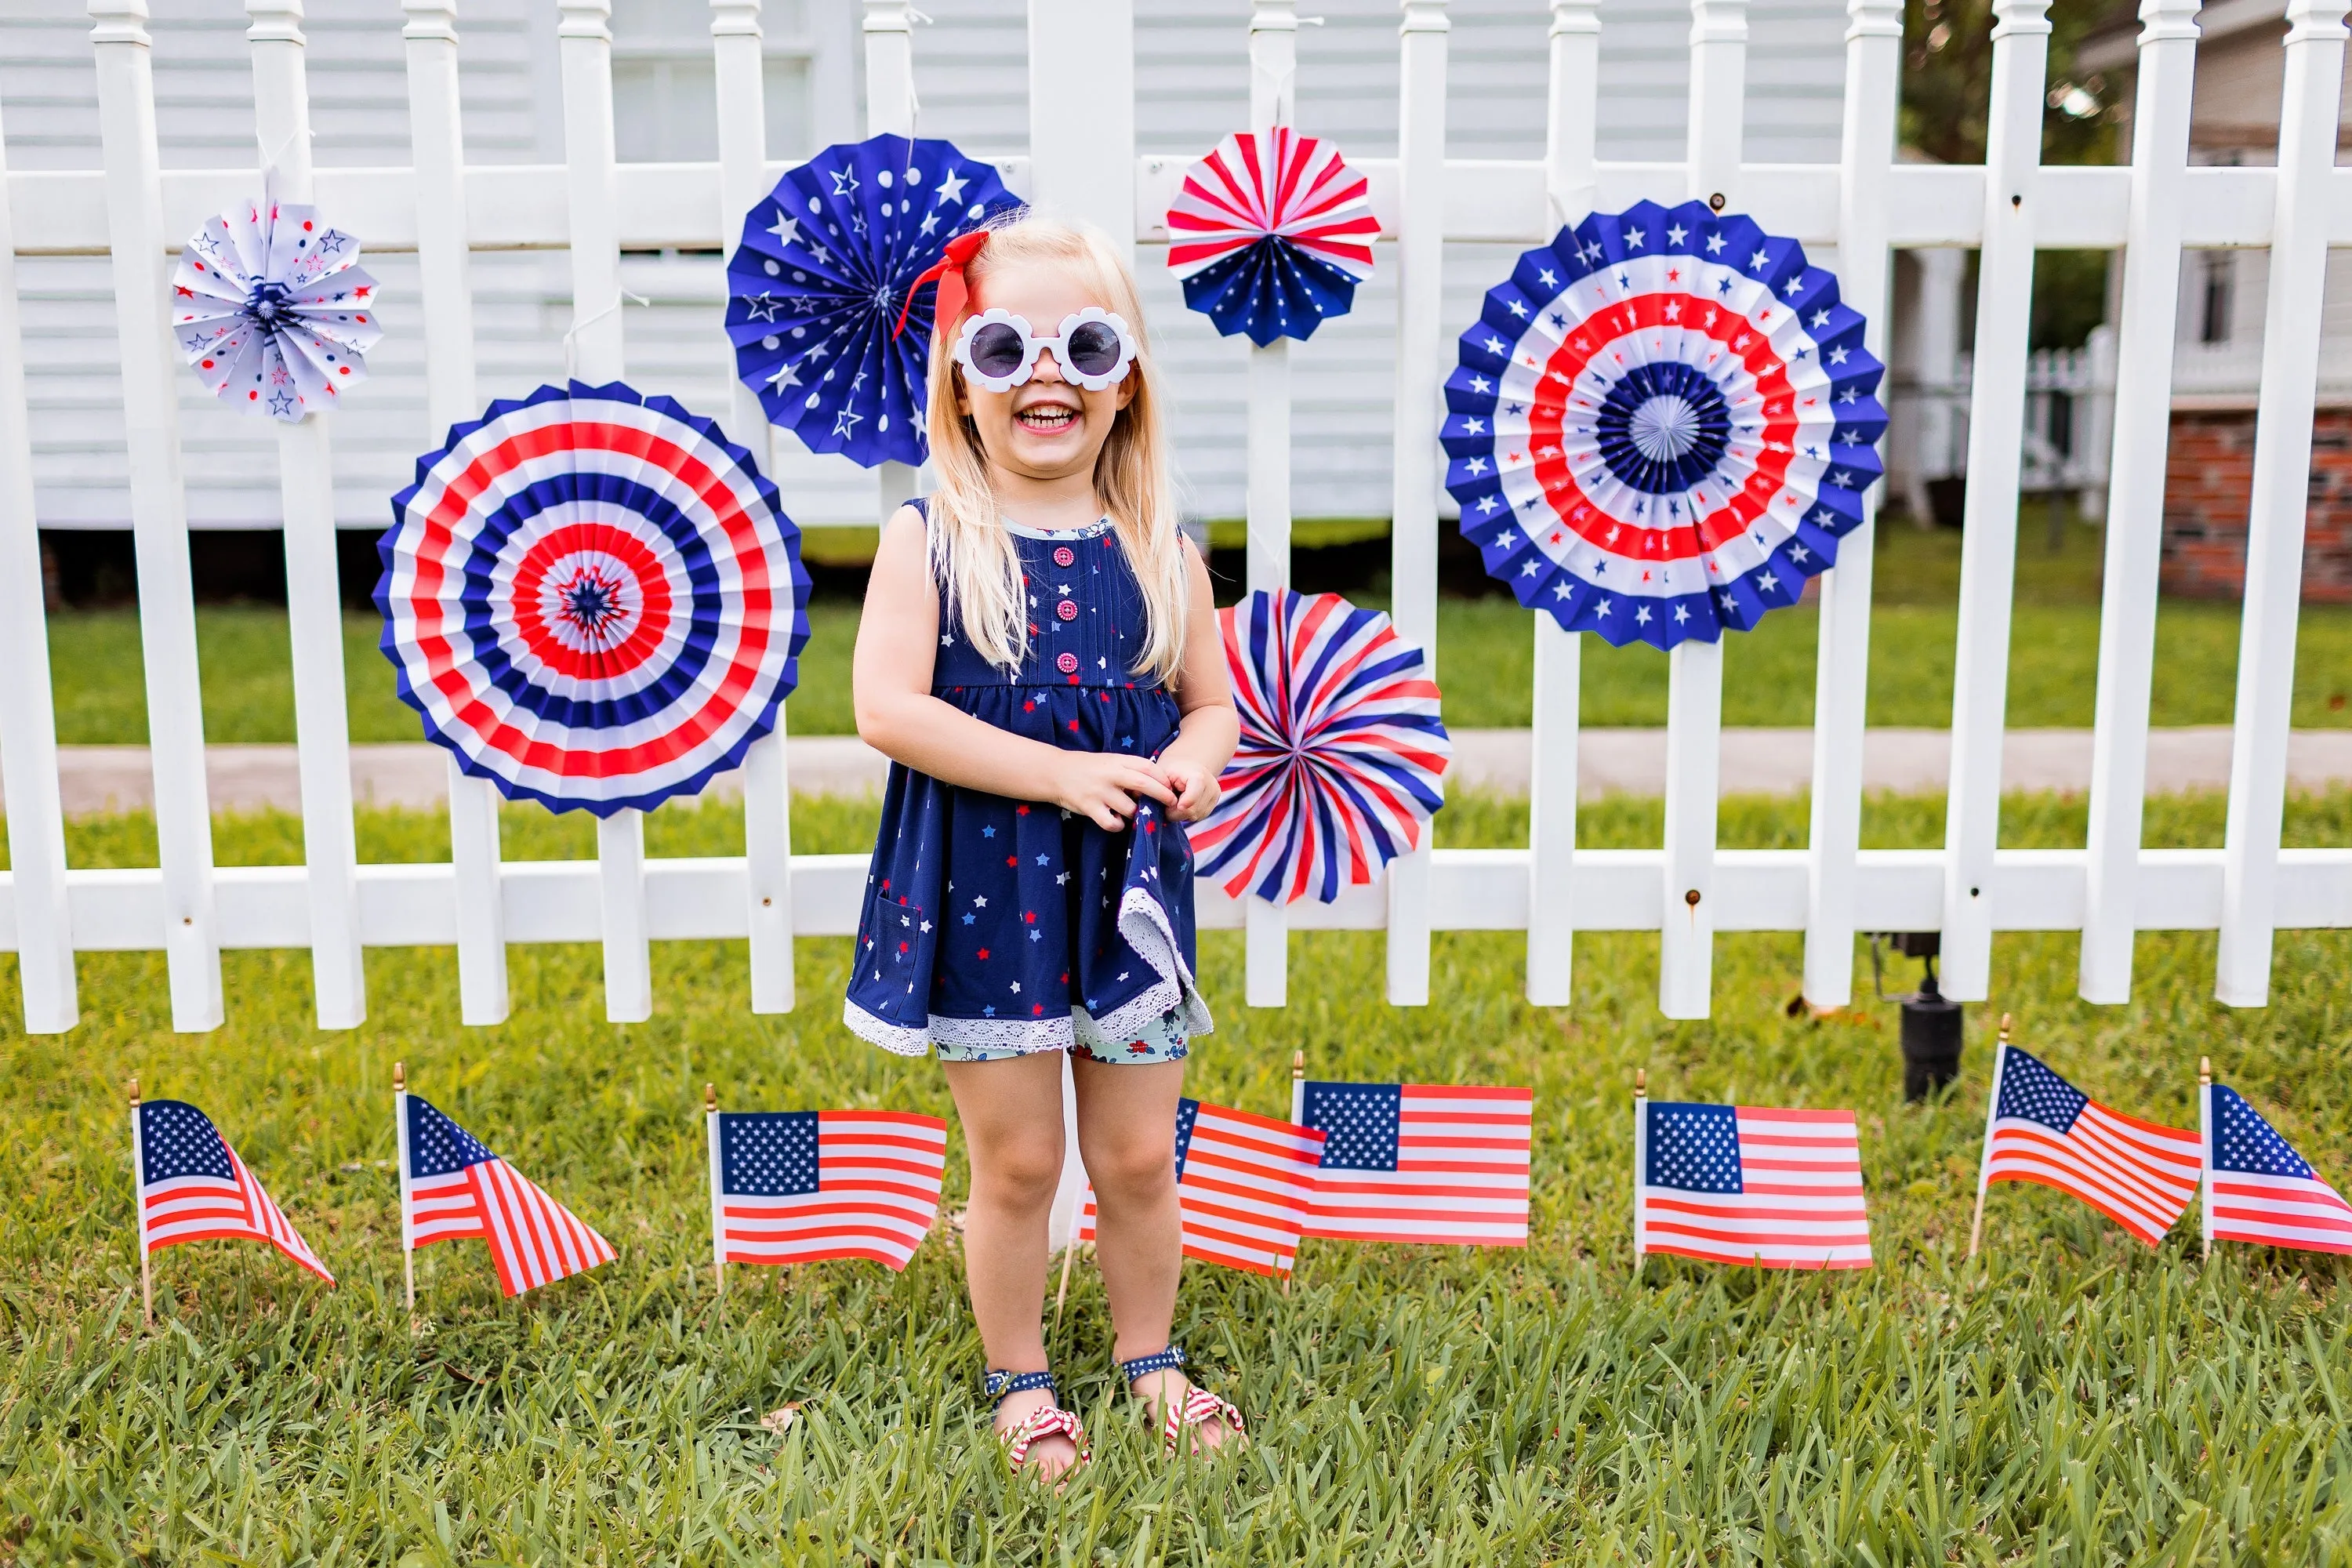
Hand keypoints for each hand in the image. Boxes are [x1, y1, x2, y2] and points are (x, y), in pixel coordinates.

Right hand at [1051, 752, 1176, 830]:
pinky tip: (1117, 821)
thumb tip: (1157, 784)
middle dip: (1162, 795)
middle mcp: (1110, 775)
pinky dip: (1118, 825)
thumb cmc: (1089, 767)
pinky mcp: (1089, 808)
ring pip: (1130, 809)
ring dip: (1136, 814)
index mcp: (1117, 761)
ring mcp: (1099, 792)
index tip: (1170, 788)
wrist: (1056, 772)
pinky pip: (1112, 823)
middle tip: (1171, 803)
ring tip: (1133, 813)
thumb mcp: (1110, 761)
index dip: (1163, 778)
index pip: (1147, 767)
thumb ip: (1130, 769)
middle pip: (1144, 785)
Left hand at [1159, 755, 1221, 822]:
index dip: (1185, 803)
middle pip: (1192, 811)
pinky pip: (1198, 817)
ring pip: (1195, 816)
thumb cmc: (1171, 770)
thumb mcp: (1162, 776)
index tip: (1178, 806)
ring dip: (1181, 814)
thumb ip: (1163, 791)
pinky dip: (1188, 814)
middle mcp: (1211, 785)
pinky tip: (1184, 804)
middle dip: (1175, 812)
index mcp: (1198, 775)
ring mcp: (1215, 795)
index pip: (1194, 795)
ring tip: (1175, 801)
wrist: (1187, 765)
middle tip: (1166, 805)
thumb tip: (1168, 807)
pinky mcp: (1214, 803)